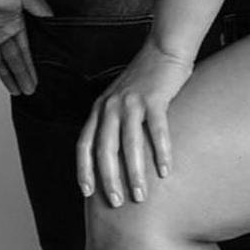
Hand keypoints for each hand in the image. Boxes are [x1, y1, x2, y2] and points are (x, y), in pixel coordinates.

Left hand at [0, 0, 52, 94]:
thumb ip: (38, 7)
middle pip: (14, 59)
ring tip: (16, 92)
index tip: (37, 78)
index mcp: (17, 23)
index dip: (31, 65)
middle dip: (22, 75)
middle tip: (29, 91)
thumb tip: (53, 18)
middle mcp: (3, 32)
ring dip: (6, 77)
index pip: (26, 49)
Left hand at [76, 36, 192, 206]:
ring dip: (134, 173)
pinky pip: (157, 131)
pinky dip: (161, 153)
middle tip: (117, 202)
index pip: (84, 144)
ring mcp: (133, 101)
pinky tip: (165, 170)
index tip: (87, 193)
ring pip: (129, 145)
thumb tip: (114, 154)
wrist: (164, 48)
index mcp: (100, 107)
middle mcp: (112, 105)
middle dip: (109, 180)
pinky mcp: (155, 98)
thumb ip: (113, 119)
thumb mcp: (119, 96)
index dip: (83, 169)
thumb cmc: (145, 77)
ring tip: (141, 195)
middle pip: (104, 149)